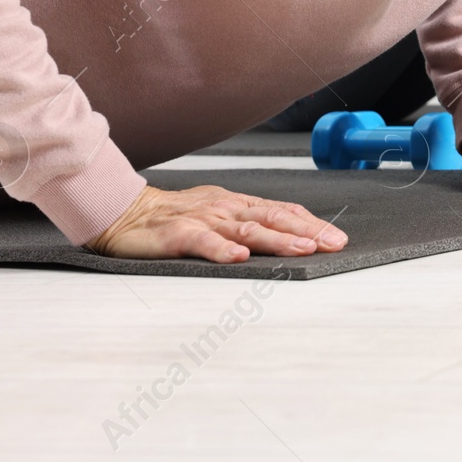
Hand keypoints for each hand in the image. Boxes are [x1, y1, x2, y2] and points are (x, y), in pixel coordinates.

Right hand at [85, 185, 347, 262]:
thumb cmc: (173, 216)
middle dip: (307, 230)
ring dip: (277, 240)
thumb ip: (248, 223)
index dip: (311, 223)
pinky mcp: (178, 234)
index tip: (337, 237)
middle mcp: (226, 208)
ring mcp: (203, 219)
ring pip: (246, 230)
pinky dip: (222, 250)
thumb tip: (288, 234)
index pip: (282, 211)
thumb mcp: (218, 214)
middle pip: (273, 218)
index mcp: (237, 204)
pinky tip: (239, 258)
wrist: (124, 212)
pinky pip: (203, 242)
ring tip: (303, 248)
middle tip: (334, 243)